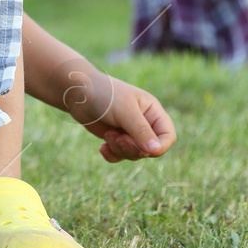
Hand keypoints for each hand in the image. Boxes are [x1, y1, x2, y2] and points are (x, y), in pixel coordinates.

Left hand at [57, 62, 176, 162]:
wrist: (78, 92)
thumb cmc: (105, 95)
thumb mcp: (125, 111)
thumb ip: (141, 131)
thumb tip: (155, 151)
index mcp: (153, 111)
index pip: (168, 136)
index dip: (160, 147)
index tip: (145, 150)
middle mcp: (144, 123)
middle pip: (150, 150)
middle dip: (133, 148)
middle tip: (118, 138)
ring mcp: (130, 132)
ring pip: (134, 154)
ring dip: (120, 149)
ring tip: (108, 135)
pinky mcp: (116, 138)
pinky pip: (120, 156)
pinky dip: (112, 154)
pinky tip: (102, 147)